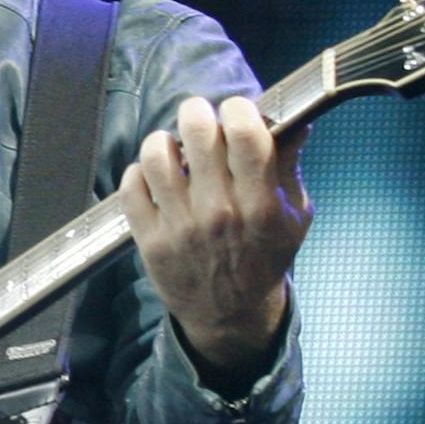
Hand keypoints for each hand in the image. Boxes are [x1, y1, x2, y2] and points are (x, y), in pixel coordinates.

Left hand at [118, 95, 312, 380]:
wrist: (230, 314)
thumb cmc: (264, 258)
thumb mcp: (294, 217)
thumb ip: (290, 168)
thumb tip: (293, 122)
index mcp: (261, 205)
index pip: (245, 135)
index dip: (238, 109)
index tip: (236, 110)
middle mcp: (219, 213)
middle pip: (197, 135)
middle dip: (197, 113)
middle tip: (199, 116)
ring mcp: (180, 227)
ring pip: (156, 156)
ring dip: (163, 140)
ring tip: (173, 145)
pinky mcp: (150, 240)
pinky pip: (131, 186)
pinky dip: (139, 171)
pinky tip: (153, 174)